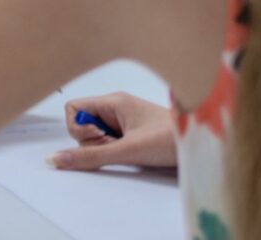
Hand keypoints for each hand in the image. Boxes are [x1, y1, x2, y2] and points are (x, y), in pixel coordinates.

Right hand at [50, 92, 176, 169]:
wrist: (205, 145)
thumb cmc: (169, 140)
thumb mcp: (126, 150)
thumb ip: (90, 156)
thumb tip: (55, 160)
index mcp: (113, 101)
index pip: (73, 108)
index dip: (78, 127)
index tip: (98, 138)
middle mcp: (117, 106)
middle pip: (83, 122)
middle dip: (93, 140)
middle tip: (116, 146)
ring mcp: (125, 119)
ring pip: (96, 133)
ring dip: (105, 146)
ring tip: (129, 150)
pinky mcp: (134, 131)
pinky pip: (110, 139)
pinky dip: (116, 149)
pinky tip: (134, 152)